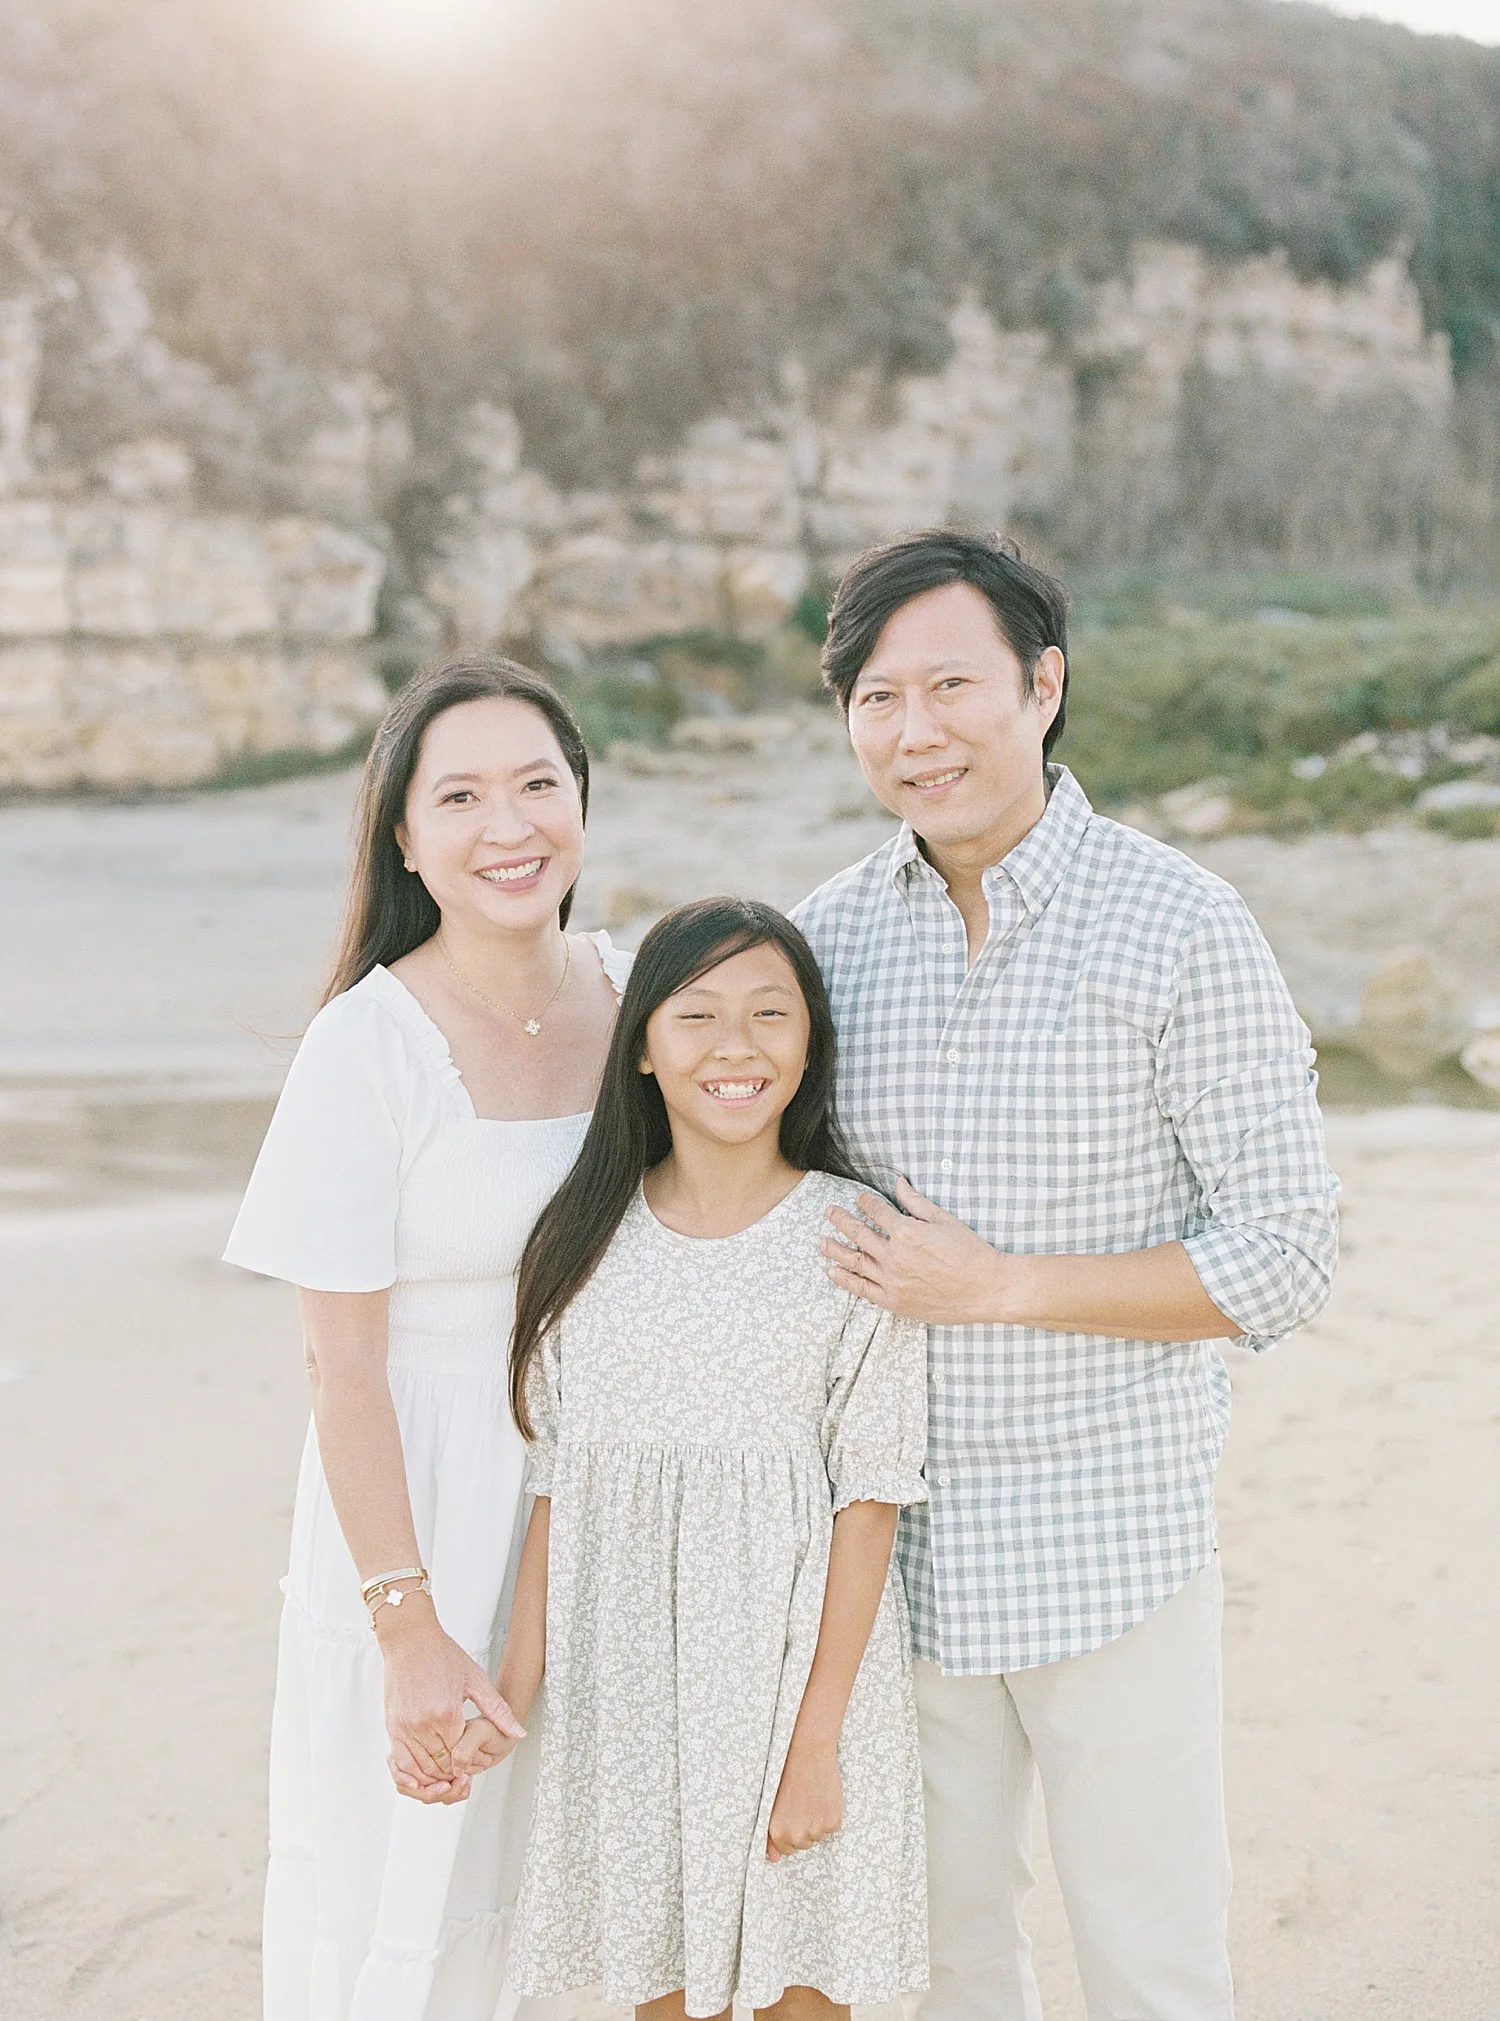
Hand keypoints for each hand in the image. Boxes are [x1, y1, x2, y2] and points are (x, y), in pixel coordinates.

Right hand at [379, 1600, 524, 1802]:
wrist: (410, 1638)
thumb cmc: (442, 1654)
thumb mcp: (476, 1679)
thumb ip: (497, 1710)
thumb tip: (519, 1732)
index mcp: (447, 1714)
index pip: (460, 1757)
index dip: (470, 1764)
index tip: (476, 1763)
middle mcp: (423, 1725)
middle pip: (441, 1767)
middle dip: (454, 1775)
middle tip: (465, 1773)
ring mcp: (404, 1728)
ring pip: (422, 1769)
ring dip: (436, 1776)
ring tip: (449, 1772)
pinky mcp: (392, 1727)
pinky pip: (401, 1763)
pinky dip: (414, 1773)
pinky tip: (426, 1770)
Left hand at [767, 1736, 842, 1861]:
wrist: (808, 1755)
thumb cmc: (788, 1776)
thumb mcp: (774, 1806)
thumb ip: (773, 1835)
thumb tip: (774, 1860)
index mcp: (778, 1833)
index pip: (786, 1850)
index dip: (791, 1832)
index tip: (793, 1816)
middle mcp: (796, 1836)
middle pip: (804, 1845)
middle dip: (805, 1829)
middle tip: (803, 1804)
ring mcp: (815, 1831)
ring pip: (819, 1837)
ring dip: (818, 1823)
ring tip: (812, 1798)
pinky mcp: (832, 1823)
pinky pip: (833, 1828)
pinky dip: (831, 1816)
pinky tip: (824, 1798)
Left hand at [823, 1177, 1017, 1324]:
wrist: (987, 1289)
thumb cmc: (970, 1252)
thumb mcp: (944, 1220)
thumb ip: (916, 1202)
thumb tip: (898, 1182)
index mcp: (907, 1232)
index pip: (876, 1211)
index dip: (865, 1202)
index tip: (859, 1198)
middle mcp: (894, 1256)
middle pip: (859, 1234)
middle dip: (841, 1220)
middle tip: (829, 1212)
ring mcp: (892, 1281)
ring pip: (855, 1262)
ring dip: (836, 1250)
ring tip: (821, 1242)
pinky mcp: (895, 1302)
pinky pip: (863, 1290)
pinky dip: (845, 1280)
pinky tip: (833, 1272)